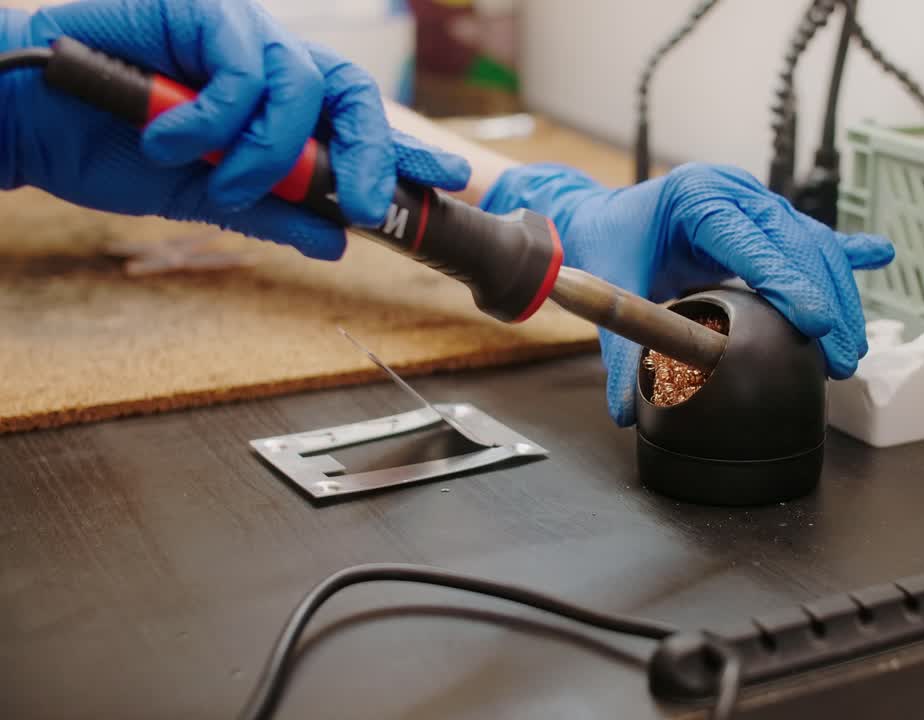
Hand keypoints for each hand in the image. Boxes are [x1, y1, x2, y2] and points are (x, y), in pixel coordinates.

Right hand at [0, 0, 469, 259]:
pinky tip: (174, 138)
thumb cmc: (110, 149)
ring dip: (265, 152)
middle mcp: (265, 63)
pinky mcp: (197, 9)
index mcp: (275, 104)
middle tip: (366, 202)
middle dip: (370, 153)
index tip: (448, 181)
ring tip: (215, 177)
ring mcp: (233, 32)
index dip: (406, 150)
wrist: (28, 123)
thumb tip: (339, 239)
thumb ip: (274, 212)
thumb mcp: (206, 197)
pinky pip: (241, 66)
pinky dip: (216, 116)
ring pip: (300, 86)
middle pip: (351, 91)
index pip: (356, 121)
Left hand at [480, 163, 893, 425]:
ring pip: (813, 243)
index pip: (753, 240)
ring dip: (838, 293)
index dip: (788, 281)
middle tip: (843, 356)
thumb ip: (620, 347)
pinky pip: (813, 236)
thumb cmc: (609, 243)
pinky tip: (881, 254)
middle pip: (797, 243)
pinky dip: (846, 251)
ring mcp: (755, 201)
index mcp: (697, 196)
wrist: (602, 216)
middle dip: (827, 300)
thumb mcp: (613, 288)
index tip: (817, 323)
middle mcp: (735, 192)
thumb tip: (626, 410)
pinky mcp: (765, 219)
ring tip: (851, 347)